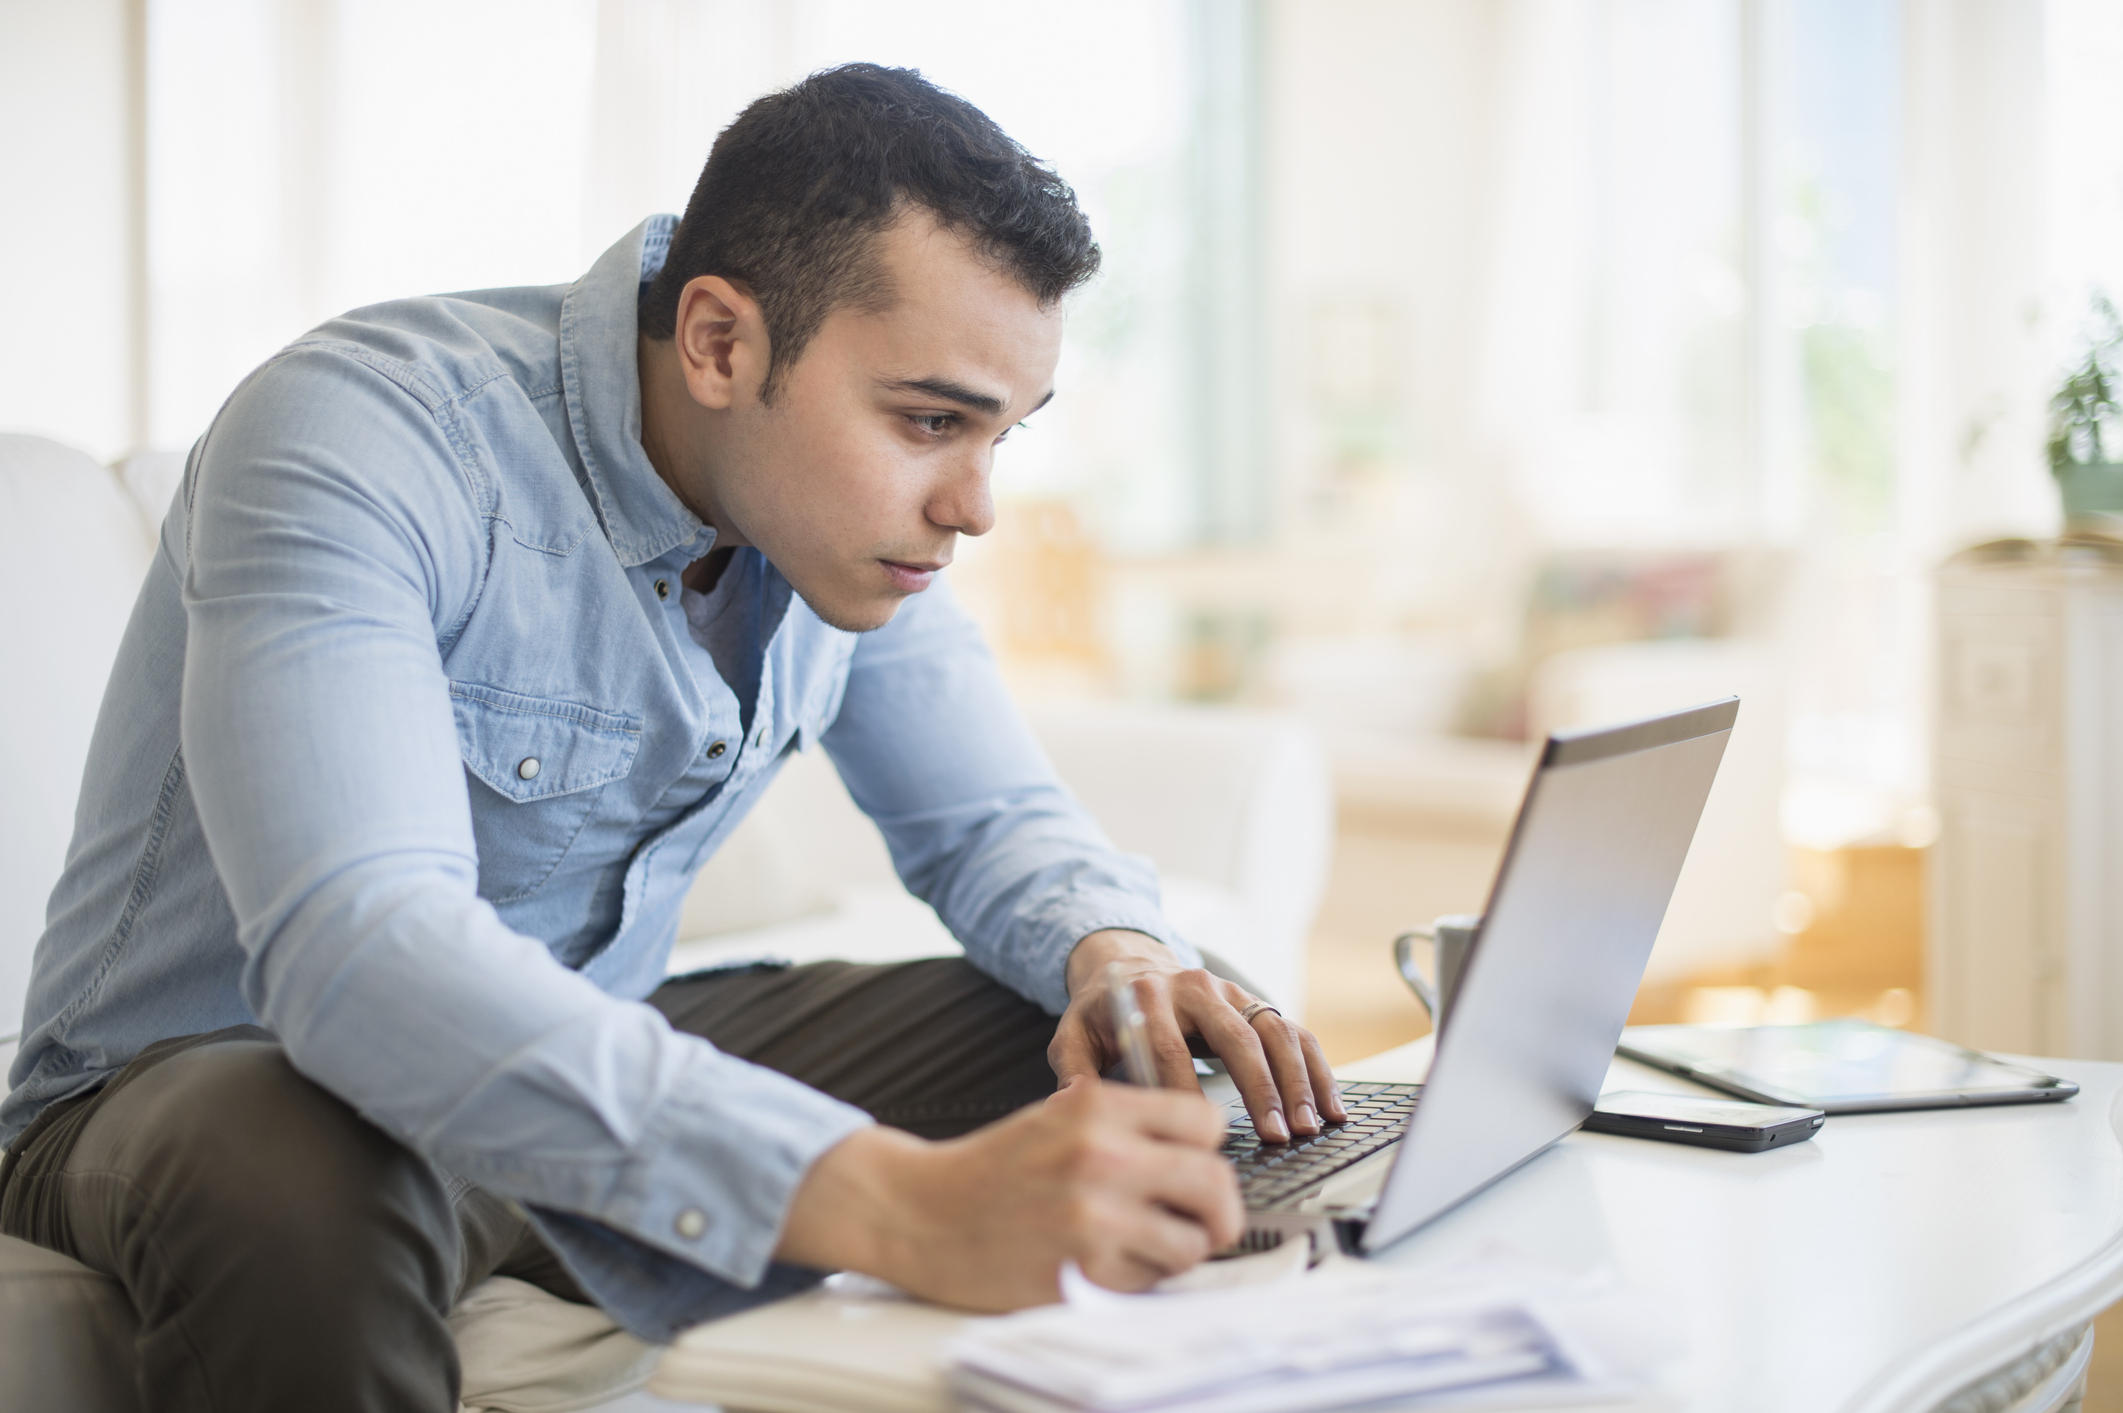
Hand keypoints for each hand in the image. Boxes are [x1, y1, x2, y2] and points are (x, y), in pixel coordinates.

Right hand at [774, 1075, 1242, 1308]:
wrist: (919, 1212)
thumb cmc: (990, 1168)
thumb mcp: (1056, 1117)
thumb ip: (1125, 1124)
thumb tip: (1197, 1149)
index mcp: (1099, 1108)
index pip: (1206, 1122)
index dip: (1208, 1149)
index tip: (1197, 1164)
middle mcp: (1103, 1156)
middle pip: (1216, 1184)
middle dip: (1220, 1210)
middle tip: (1208, 1222)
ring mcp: (1095, 1217)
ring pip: (1193, 1243)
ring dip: (1181, 1251)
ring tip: (1149, 1246)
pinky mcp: (1083, 1271)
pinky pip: (1151, 1281)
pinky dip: (1142, 1279)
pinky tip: (1109, 1264)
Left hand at [1050, 930, 1345, 1143]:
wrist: (1127, 964)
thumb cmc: (1102, 1013)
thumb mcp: (1072, 1034)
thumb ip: (1073, 1071)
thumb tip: (1076, 1106)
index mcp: (1148, 995)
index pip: (1170, 1047)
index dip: (1187, 1093)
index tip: (1199, 1136)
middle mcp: (1195, 988)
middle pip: (1236, 1037)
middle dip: (1260, 1089)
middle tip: (1277, 1136)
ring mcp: (1231, 992)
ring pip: (1274, 1033)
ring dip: (1296, 1082)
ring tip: (1309, 1127)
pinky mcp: (1255, 1002)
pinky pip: (1295, 1032)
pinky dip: (1317, 1069)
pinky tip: (1331, 1107)